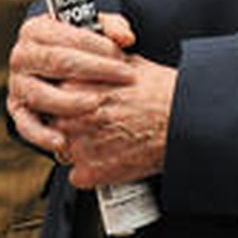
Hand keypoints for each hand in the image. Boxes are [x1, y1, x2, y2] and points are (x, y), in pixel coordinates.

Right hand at [8, 12, 132, 157]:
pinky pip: (25, 125)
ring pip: (40, 94)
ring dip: (70, 102)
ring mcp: (17, 84)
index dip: (97, 46)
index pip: (68, 36)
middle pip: (57, 62)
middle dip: (94, 70)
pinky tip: (63, 143)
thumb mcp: (93, 29)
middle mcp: (21, 56)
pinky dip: (41, 135)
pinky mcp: (17, 109)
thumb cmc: (78, 44)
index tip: (122, 56)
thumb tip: (126, 39)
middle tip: (123, 77)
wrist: (56, 65)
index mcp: (36, 30)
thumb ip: (112, 28)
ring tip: (98, 104)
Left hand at [53, 52, 176, 188]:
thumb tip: (91, 64)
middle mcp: (70, 116)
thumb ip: (99, 65)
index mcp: (74, 86)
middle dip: (75, 126)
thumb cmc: (160, 91)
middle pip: (58, 124)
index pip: (55, 96)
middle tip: (100, 124)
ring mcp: (78, 146)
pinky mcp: (89, 171)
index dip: (72, 102)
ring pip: (66, 151)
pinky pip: (79, 175)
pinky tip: (114, 159)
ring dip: (84, 148)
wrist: (181, 120)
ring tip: (111, 141)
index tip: (84, 104)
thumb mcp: (126, 62)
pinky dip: (94, 171)